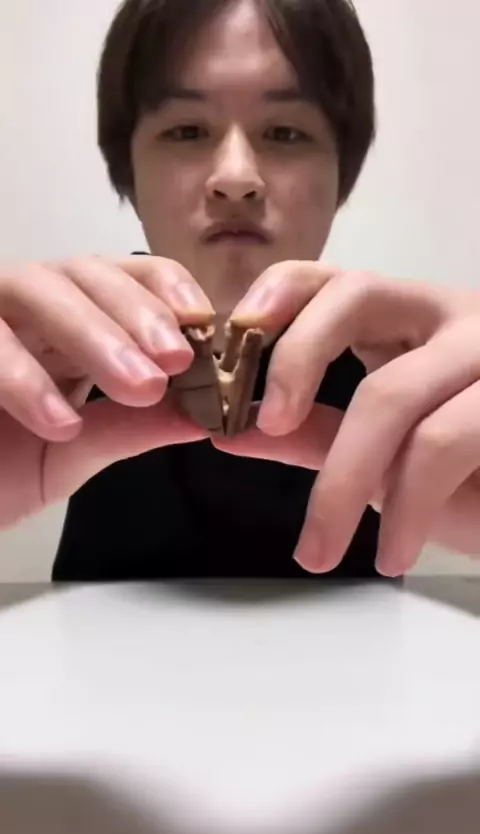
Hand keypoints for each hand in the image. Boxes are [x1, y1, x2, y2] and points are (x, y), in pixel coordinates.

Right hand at [0, 255, 210, 528]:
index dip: (165, 289)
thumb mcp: (72, 453)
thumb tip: (205, 416)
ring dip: (93, 333)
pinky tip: (61, 422)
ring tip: (139, 387)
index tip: (204, 323)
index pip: (121, 278)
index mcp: (65, 327)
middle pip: (84, 273)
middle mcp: (24, 311)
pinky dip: (23, 377)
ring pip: (34, 286)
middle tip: (175, 360)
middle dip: (136, 313)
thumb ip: (130, 430)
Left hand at [214, 263, 479, 575]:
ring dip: (342, 485)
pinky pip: (442, 443)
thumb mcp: (378, 457)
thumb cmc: (469, 482)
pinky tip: (393, 553)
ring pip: (392, 392)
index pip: (332, 279)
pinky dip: (405, 509)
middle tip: (271, 428)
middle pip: (356, 297)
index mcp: (405, 322)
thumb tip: (229, 432)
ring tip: (318, 552)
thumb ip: (312, 436)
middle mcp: (449, 315)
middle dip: (297, 361)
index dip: (277, 294)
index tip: (230, 345)